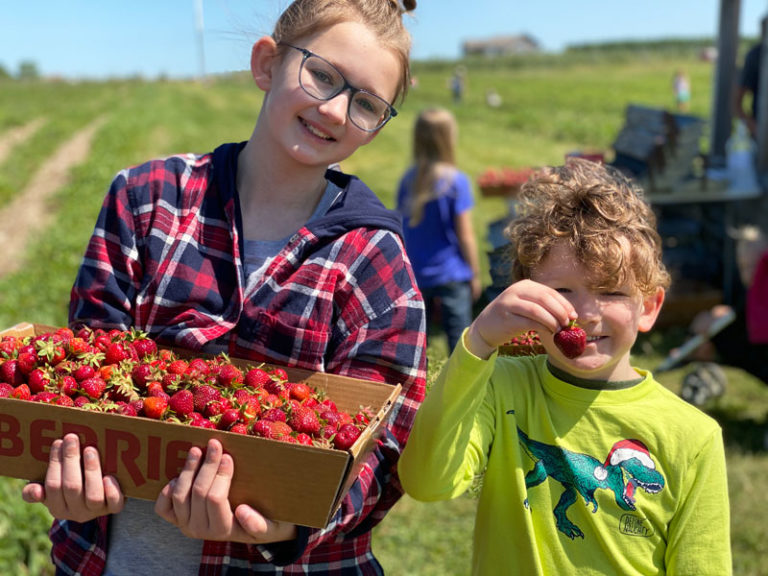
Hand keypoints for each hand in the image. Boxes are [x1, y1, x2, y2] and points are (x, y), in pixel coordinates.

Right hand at [21, 433, 123, 521]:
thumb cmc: (73, 484)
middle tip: (72, 438)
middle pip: (72, 487)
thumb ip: (36, 491)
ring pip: (93, 495)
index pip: (53, 485)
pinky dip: (112, 490)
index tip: (59, 441)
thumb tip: (34, 491)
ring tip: (90, 449)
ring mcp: (96, 511)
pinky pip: (114, 503)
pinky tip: (110, 476)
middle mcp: (76, 513)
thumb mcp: (53, 488)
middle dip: (71, 460)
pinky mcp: (114, 508)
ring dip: (91, 470)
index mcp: (58, 507)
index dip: (55, 463)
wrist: (103, 497)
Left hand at [155, 438, 296, 543]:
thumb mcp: (270, 527)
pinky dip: (167, 490)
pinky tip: (179, 475)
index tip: (228, 456)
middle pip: (198, 492)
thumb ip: (259, 525)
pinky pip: (163, 507)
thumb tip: (242, 511)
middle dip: (207, 465)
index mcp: (223, 530)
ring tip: (197, 450)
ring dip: (188, 470)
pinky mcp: (177, 520)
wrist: (252, 530)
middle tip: (215, 444)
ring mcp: (186, 525)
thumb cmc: (264, 522)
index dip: (220, 475)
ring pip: (180, 495)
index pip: (215, 499)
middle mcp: (201, 530)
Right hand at [466, 279, 575, 358]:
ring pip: (537, 310)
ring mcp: (509, 303)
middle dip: (560, 311)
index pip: (549, 292)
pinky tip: (548, 332)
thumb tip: (569, 315)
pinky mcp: (506, 318)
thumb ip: (543, 306)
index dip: (564, 303)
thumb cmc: (512, 317)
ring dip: (552, 320)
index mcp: (524, 285)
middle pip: (544, 298)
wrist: (485, 327)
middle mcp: (516, 291)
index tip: (574, 315)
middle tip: (568, 323)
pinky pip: (529, 322)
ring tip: (559, 329)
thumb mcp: (526, 305)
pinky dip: (542, 327)